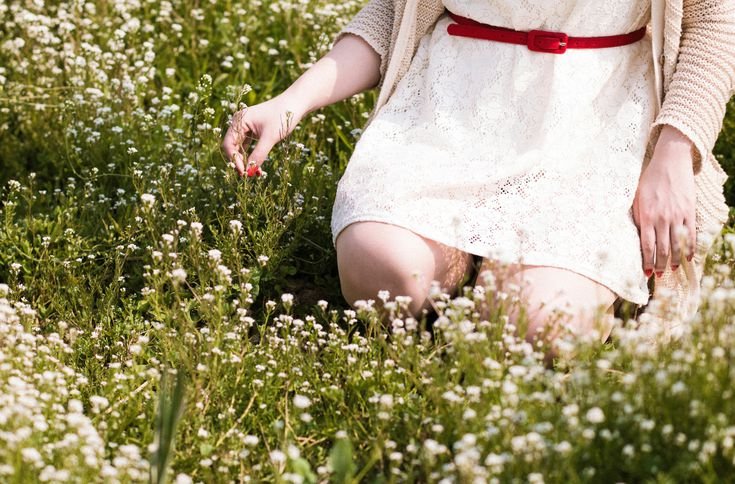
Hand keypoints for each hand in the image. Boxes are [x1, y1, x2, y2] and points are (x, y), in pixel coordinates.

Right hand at [221, 94, 305, 176]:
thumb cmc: (282, 116)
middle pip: (232, 147)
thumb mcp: (270, 138)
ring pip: (239, 148)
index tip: (244, 173)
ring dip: (245, 160)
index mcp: (239, 121)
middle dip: (239, 162)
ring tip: (252, 173)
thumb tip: (250, 171)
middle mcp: (239, 123)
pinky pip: (247, 145)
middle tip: (248, 176)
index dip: (234, 160)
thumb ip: (259, 154)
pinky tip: (256, 165)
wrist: (295, 103)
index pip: (229, 144)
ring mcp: (245, 126)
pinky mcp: (253, 130)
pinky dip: (250, 155)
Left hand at [632, 125, 695, 277]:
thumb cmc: (649, 180)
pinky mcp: (690, 212)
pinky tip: (688, 258)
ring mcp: (678, 216)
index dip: (647, 262)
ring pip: (678, 245)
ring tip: (671, 270)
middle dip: (660, 265)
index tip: (646, 273)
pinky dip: (690, 249)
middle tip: (659, 276)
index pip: (647, 246)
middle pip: (663, 249)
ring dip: (675, 261)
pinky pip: (692, 235)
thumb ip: (637, 218)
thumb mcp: (636, 199)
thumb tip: (634, 238)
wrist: (670, 162)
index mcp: (646, 216)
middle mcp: (662, 218)